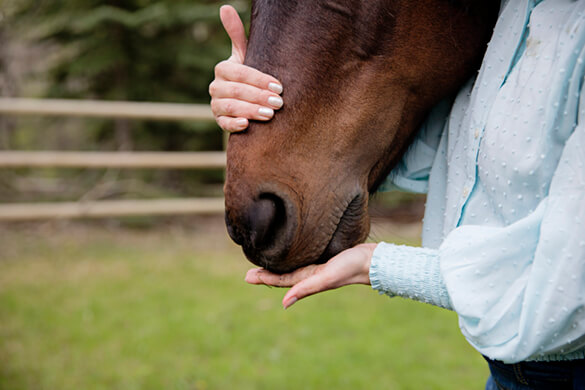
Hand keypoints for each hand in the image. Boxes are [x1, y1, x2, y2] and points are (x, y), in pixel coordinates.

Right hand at [209, 5, 283, 131]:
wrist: (244, 99)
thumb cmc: (248, 75)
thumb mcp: (245, 55)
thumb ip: (237, 34)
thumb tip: (225, 7)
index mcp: (222, 69)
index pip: (240, 73)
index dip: (259, 80)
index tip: (279, 86)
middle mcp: (215, 86)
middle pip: (236, 91)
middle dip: (259, 97)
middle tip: (279, 103)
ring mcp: (216, 104)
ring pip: (230, 107)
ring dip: (251, 111)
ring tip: (270, 114)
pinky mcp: (219, 121)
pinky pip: (223, 124)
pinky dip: (234, 124)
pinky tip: (247, 124)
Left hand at [245, 243, 376, 308]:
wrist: (375, 261)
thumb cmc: (350, 268)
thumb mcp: (326, 277)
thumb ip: (306, 288)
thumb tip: (283, 303)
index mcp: (310, 279)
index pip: (282, 280)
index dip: (265, 278)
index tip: (248, 276)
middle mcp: (313, 273)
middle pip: (284, 274)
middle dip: (267, 274)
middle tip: (248, 274)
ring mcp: (320, 266)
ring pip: (294, 267)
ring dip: (279, 266)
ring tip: (266, 263)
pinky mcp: (328, 256)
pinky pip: (306, 258)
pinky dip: (295, 257)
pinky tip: (294, 254)